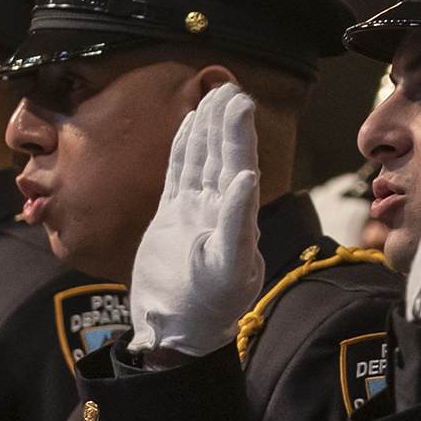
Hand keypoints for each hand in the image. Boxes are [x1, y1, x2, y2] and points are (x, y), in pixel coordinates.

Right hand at [128, 84, 264, 360]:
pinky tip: (187, 128)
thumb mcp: (226, 269)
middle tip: (229, 88)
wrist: (174, 332)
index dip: (239, 134)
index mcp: (237, 219)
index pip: (240, 165)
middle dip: (225, 123)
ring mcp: (195, 213)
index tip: (240, 102)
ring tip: (213, 96)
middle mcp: (219, 211)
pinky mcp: (172, 220)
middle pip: (223, 156)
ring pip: (202, 162)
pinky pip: (179, 176)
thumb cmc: (206, 309)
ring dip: (207, 130)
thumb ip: (237, 224)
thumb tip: (248, 177)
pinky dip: (183, 151)